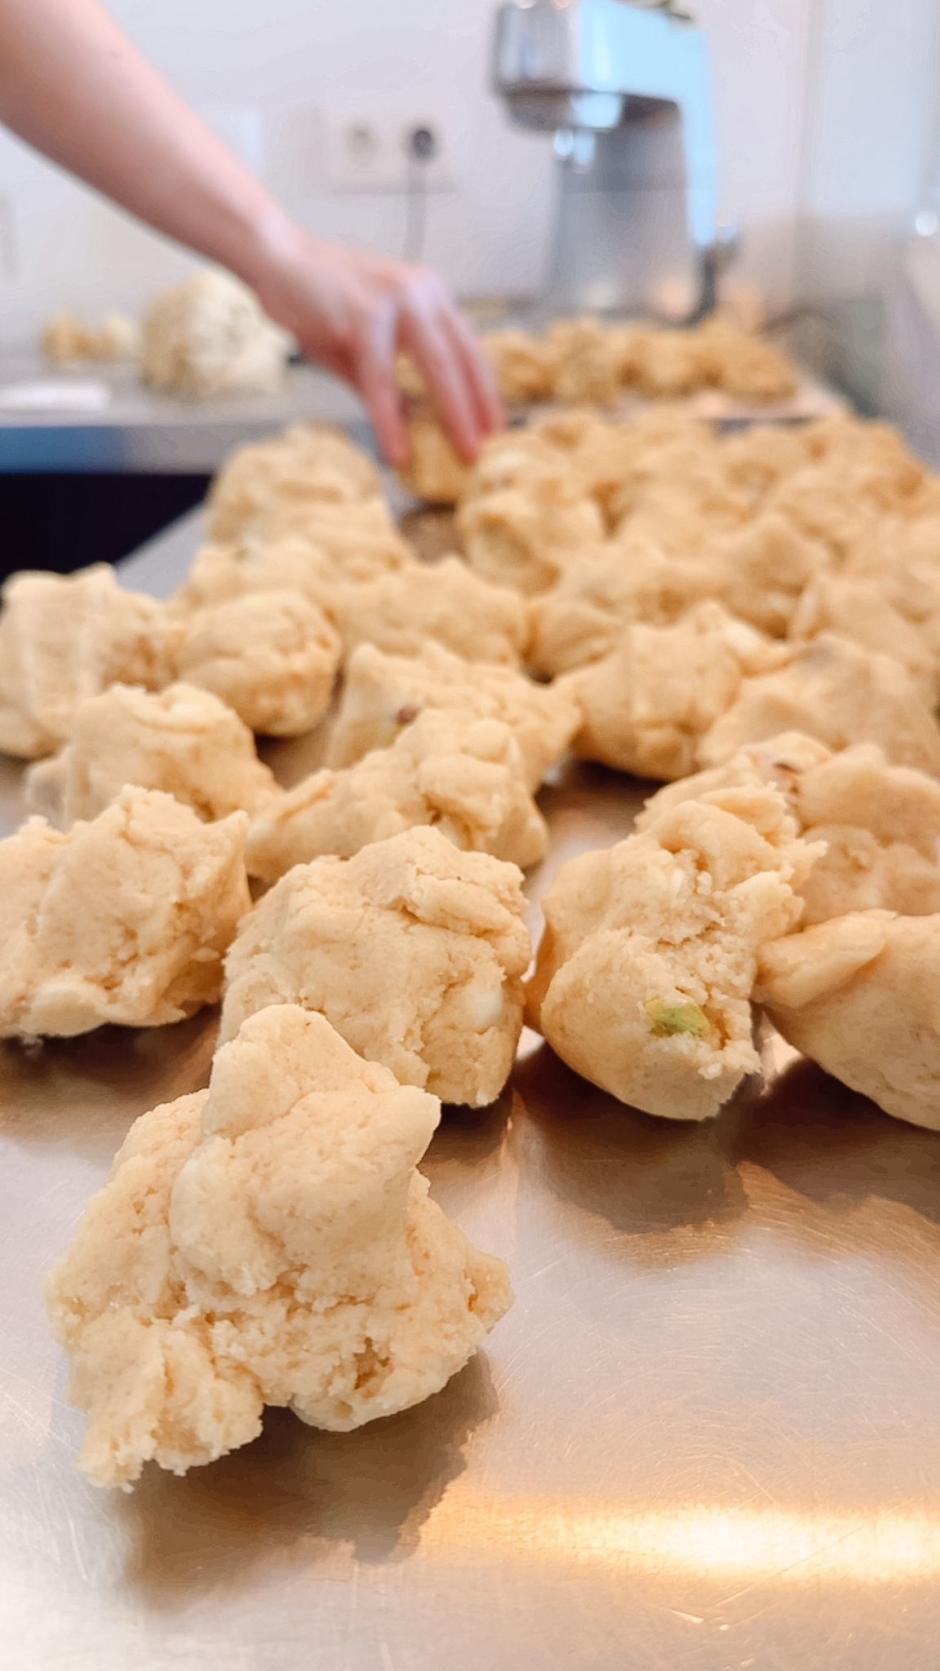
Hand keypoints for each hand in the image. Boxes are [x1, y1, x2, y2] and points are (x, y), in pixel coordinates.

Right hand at [250, 220, 504, 466]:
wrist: (274, 257)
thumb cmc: (315, 300)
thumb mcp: (363, 346)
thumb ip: (390, 382)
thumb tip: (411, 425)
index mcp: (428, 296)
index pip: (469, 350)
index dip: (485, 393)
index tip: (495, 429)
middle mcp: (422, 292)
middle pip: (464, 360)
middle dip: (481, 410)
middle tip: (491, 451)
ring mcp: (397, 299)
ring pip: (437, 367)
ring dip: (454, 416)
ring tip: (464, 455)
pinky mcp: (365, 315)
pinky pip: (384, 379)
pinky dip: (391, 419)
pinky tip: (397, 450)